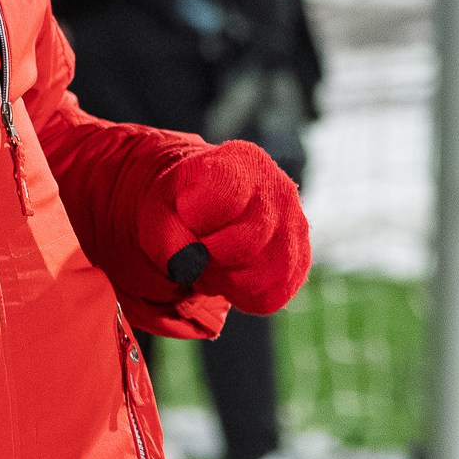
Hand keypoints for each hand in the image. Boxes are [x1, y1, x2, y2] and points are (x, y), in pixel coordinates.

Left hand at [145, 140, 309, 315]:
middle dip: (209, 256)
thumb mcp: (159, 208)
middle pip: (246, 243)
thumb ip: (166, 234)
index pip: (226, 198)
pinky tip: (228, 273)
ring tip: (210, 259)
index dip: (196, 218)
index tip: (187, 214)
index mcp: (244, 162)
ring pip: (260, 276)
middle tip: (196, 246)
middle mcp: (279, 190)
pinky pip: (270, 296)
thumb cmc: (182, 204)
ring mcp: (296, 227)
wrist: (207, 210)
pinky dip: (239, 295)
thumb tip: (189, 266)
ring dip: (223, 279)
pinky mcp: (300, 263)